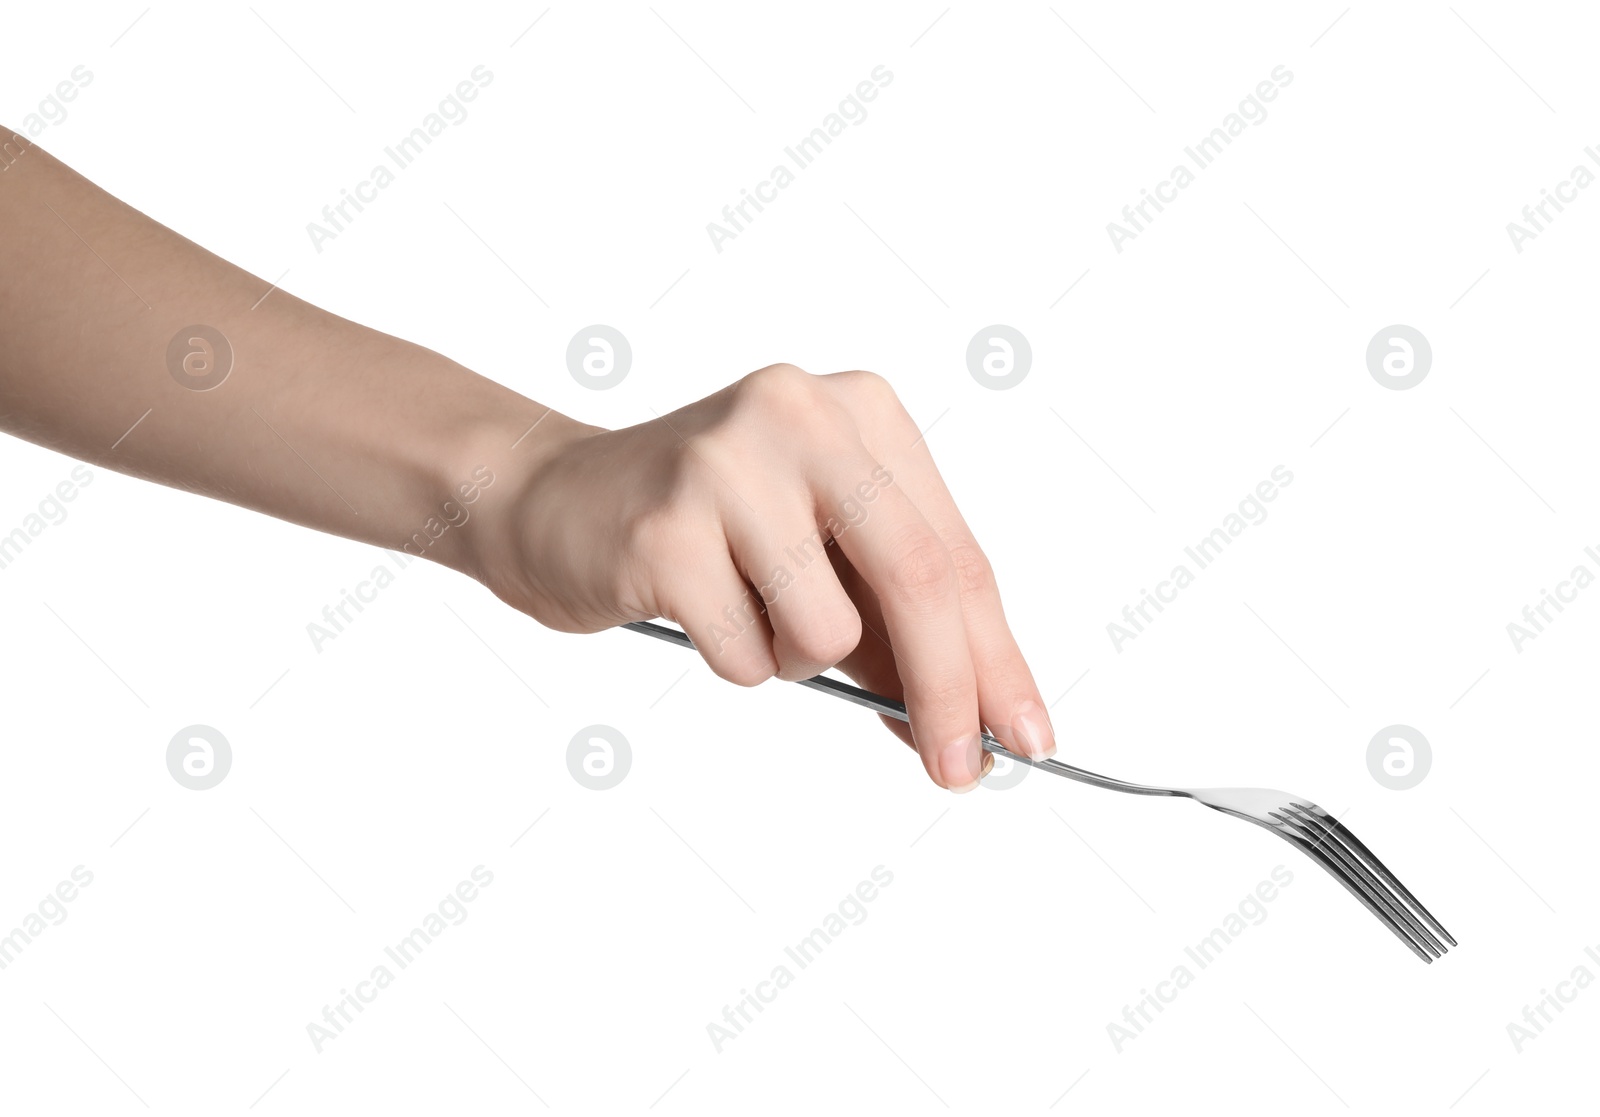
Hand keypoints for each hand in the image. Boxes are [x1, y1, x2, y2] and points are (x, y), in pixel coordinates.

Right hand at [475, 363, 1056, 790]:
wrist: (553, 501)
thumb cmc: (707, 535)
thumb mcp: (821, 558)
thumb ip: (897, 627)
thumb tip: (976, 724)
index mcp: (862, 412)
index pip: (956, 553)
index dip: (996, 656)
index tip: (1026, 735)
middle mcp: (803, 414)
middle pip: (918, 578)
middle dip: (950, 693)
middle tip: (961, 773)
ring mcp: (729, 462)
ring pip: (827, 629)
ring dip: (796, 660)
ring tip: (745, 612)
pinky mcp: (665, 524)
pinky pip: (744, 655)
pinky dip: (733, 662)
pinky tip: (691, 607)